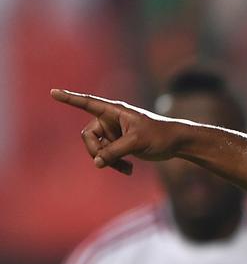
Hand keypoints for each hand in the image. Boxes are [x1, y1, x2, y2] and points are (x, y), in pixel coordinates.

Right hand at [50, 89, 186, 174]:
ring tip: (126, 168)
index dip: (69, 98)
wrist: (176, 143)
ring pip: (96, 149)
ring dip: (108, 161)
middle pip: (87, 136)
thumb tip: (97, 162)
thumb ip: (114, 151)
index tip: (53, 93)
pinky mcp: (118, 144)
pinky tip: (129, 170)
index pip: (87, 103)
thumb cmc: (159, 135)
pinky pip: (106, 156)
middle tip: (108, 161)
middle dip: (96, 151)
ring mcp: (113, 132)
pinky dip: (114, 164)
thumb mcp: (136, 142)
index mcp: (114, 111)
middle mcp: (110, 120)